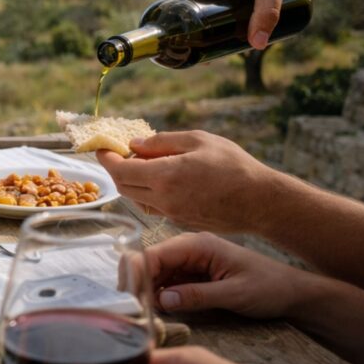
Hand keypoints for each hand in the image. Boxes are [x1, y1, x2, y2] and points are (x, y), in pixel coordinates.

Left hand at [96, 130, 280, 232]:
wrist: (262, 202)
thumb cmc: (234, 166)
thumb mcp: (198, 141)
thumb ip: (161, 142)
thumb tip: (134, 145)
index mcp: (165, 177)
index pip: (120, 171)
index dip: (106, 159)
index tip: (101, 148)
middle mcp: (163, 200)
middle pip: (124, 188)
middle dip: (116, 170)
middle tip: (120, 154)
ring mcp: (172, 215)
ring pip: (137, 199)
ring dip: (132, 183)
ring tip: (144, 164)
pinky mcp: (181, 222)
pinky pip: (154, 207)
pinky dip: (148, 193)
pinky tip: (161, 179)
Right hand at [142, 232, 304, 318]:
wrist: (292, 290)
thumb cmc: (269, 287)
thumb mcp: (234, 294)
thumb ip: (197, 296)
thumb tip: (162, 300)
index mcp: (199, 244)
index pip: (155, 254)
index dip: (137, 273)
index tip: (129, 296)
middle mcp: (190, 247)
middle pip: (150, 260)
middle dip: (137, 281)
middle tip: (134, 307)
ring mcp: (190, 259)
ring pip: (155, 271)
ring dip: (146, 288)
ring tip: (144, 310)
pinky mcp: (193, 272)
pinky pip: (167, 279)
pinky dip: (158, 292)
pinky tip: (159, 306)